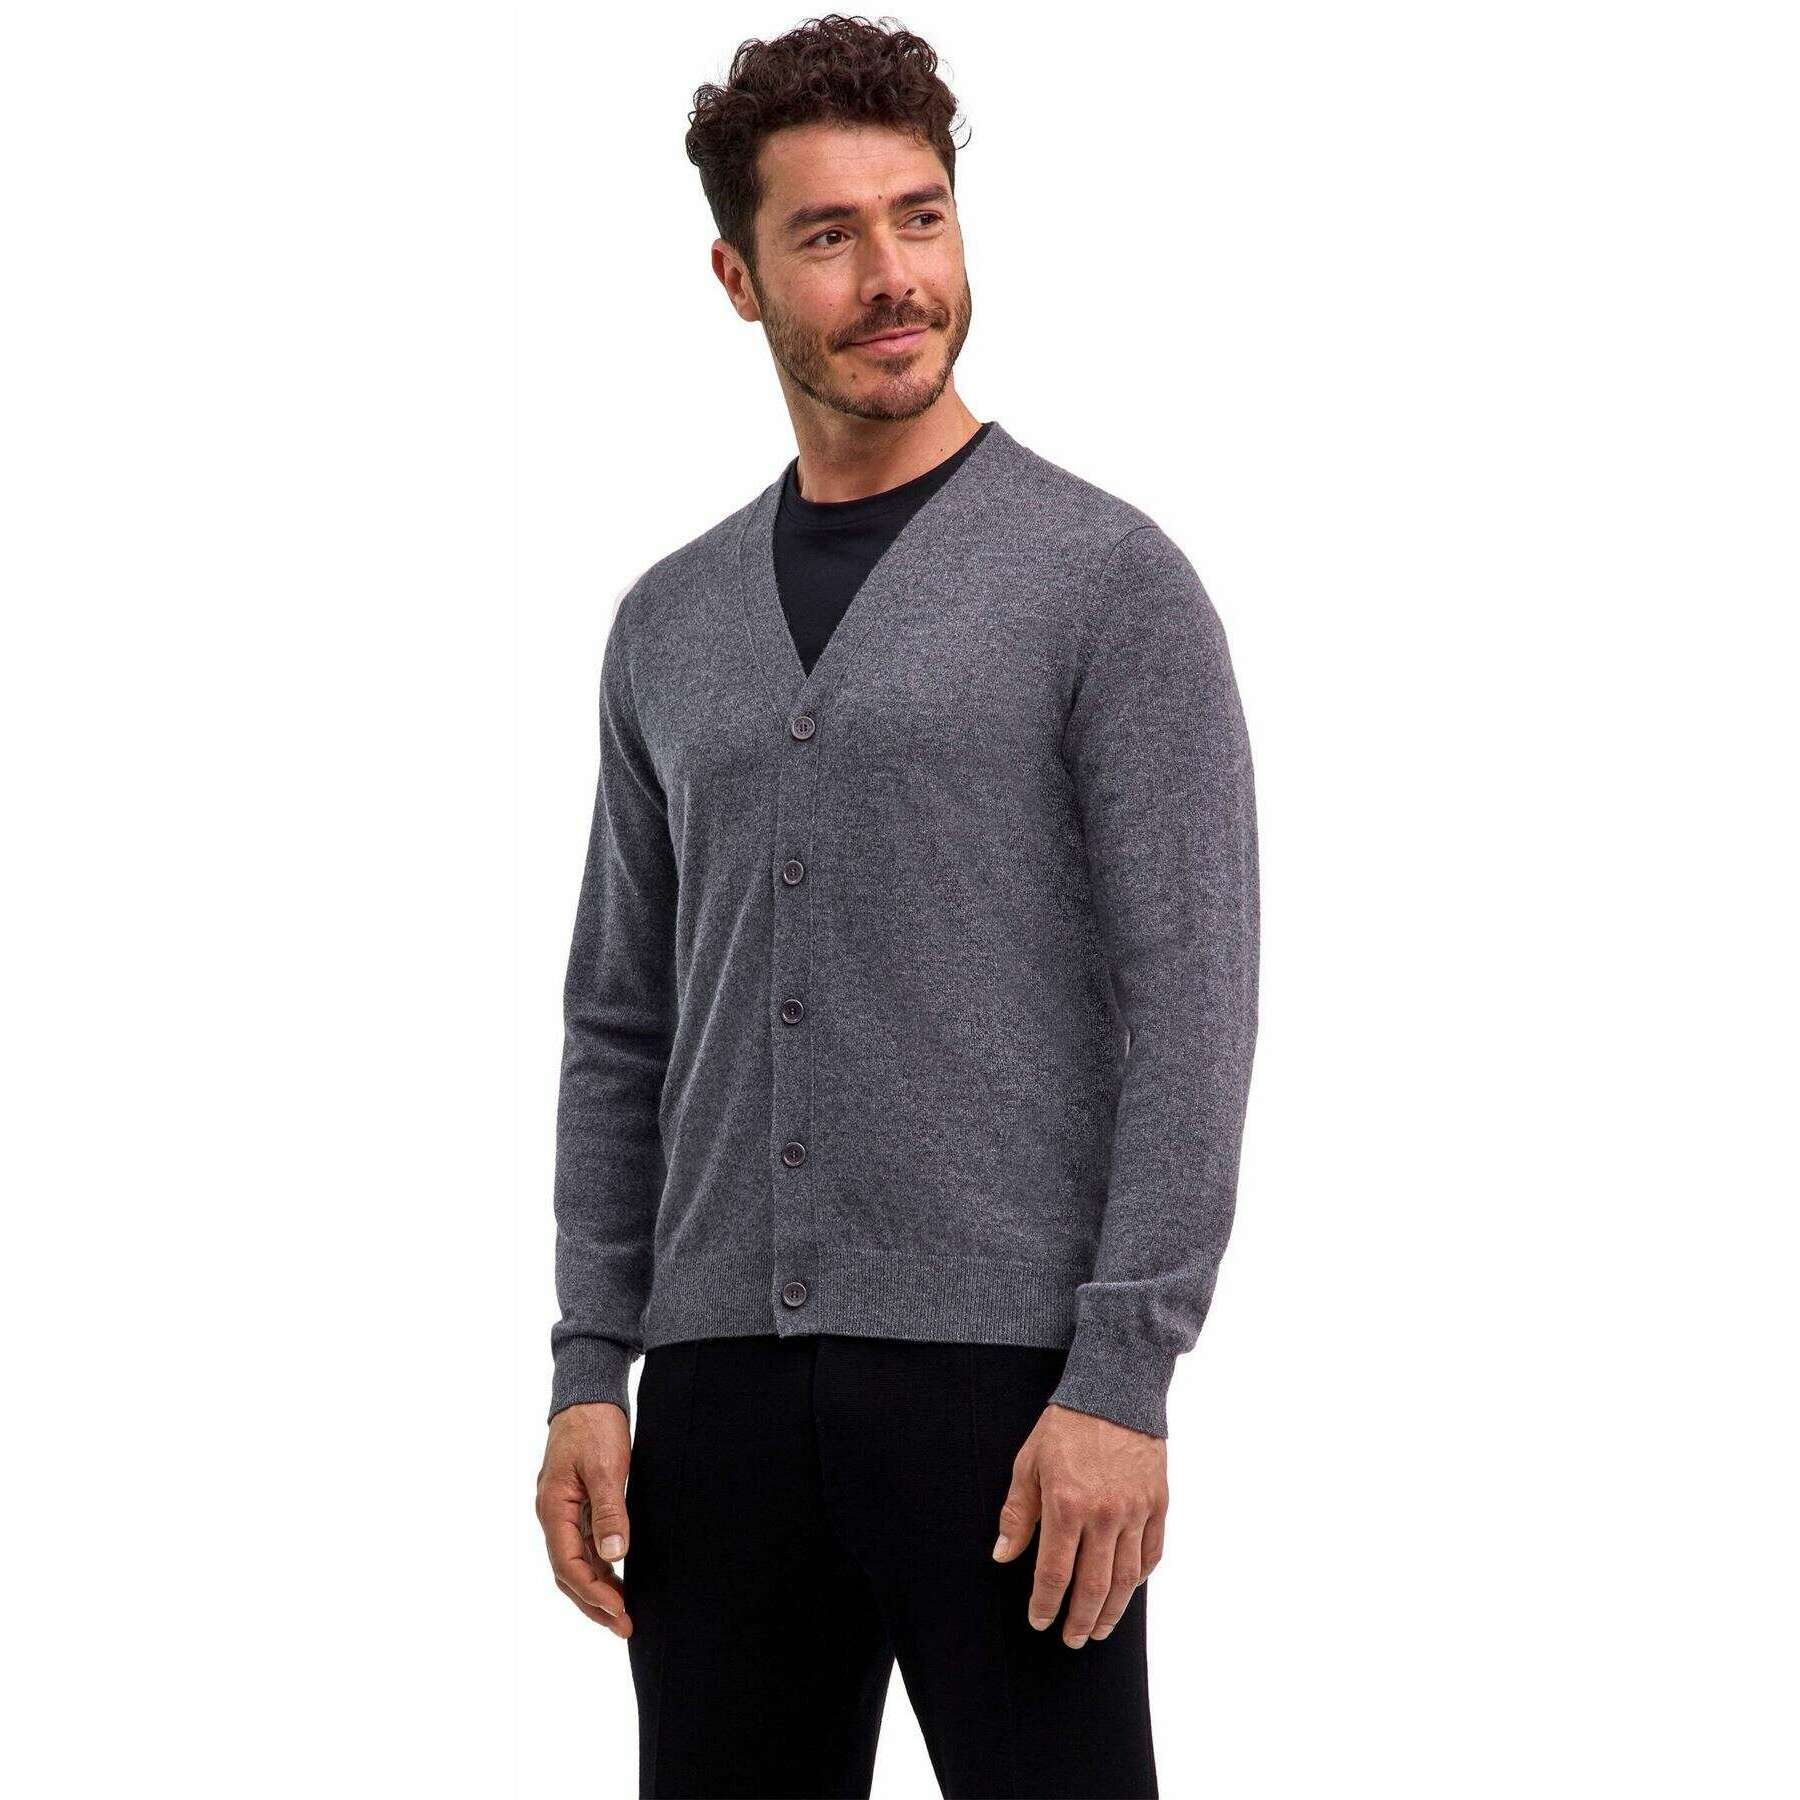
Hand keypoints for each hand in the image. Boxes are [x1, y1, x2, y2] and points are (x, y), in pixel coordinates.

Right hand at [536, 1402, 633, 1636]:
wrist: (588, 1394)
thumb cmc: (595, 1426)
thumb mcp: (606, 1467)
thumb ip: (609, 1511)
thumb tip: (614, 1556)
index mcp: (553, 1508)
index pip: (568, 1565)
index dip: (594, 1594)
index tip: (621, 1613)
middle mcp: (553, 1515)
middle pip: (568, 1573)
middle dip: (594, 1603)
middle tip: (625, 1626)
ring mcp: (563, 1511)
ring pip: (575, 1563)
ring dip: (597, 1589)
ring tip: (624, 1613)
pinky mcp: (576, 1505)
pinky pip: (583, 1546)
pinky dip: (599, 1568)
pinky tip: (618, 1579)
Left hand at [991, 1403, 1166, 1647]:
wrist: (1115, 1391)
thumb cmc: (1065, 1426)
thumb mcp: (1028, 1463)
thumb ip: (1017, 1514)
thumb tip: (1003, 1556)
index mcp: (1066, 1505)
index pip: (1053, 1572)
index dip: (1044, 1603)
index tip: (1039, 1621)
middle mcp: (1104, 1514)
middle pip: (1093, 1586)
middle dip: (1081, 1620)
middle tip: (1073, 1640)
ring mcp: (1135, 1510)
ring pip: (1126, 1578)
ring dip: (1112, 1610)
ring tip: (1100, 1628)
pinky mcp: (1158, 1503)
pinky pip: (1152, 1553)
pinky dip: (1140, 1578)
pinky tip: (1127, 1589)